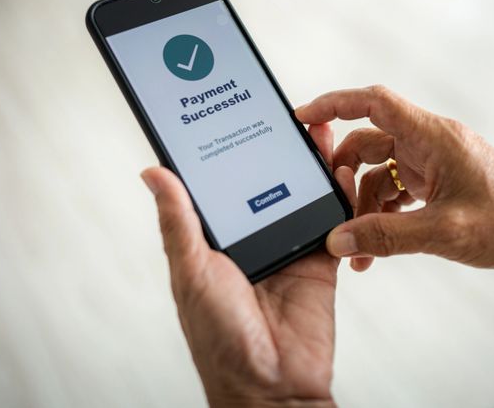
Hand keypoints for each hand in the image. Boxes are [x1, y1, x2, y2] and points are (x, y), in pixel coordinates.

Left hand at [141, 123, 355, 407]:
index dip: (224, 150)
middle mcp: (251, 237)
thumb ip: (178, 222)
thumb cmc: (219, 338)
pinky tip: (341, 168)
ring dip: (310, 164)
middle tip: (281, 113)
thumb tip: (152, 173)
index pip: (219, 183)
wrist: (271, 384)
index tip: (229, 115)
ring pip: (300, 193)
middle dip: (275, 148)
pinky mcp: (320, 259)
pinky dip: (339, 195)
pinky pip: (332, 220)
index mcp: (215, 239)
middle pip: (266, 181)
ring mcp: (287, 245)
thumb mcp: (191, 272)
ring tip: (315, 129)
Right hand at [296, 85, 493, 269]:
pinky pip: (395, 190)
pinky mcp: (437, 183)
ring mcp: (432, 163)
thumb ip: (387, 235)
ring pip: (378, 173)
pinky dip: (381, 215)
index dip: (334, 104)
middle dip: (342, 176)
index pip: (373, 103)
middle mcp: (429, 143)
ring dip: (362, 207)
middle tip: (326, 206)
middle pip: (367, 142)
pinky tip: (374, 247)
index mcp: (432, 137)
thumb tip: (338, 239)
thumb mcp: (445, 231)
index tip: (302, 119)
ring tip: (356, 247)